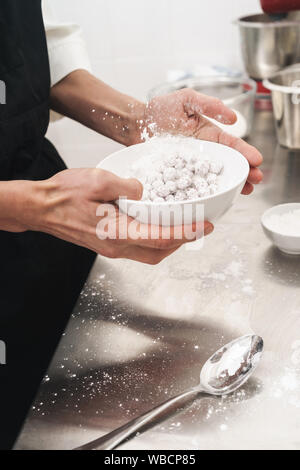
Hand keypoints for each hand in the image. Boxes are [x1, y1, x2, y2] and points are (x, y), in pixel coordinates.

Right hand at [20, 169, 213, 264]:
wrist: (41, 208)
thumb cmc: (64, 196)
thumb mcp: (99, 180)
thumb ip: (127, 186)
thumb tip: (143, 191)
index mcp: (117, 231)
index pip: (161, 237)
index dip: (187, 232)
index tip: (204, 226)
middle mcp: (116, 246)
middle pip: (159, 252)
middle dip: (182, 242)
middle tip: (198, 228)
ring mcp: (111, 249)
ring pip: (149, 254)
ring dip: (169, 243)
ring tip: (182, 228)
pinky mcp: (107, 245)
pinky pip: (137, 248)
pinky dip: (153, 241)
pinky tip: (156, 227)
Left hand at [142, 89, 262, 194]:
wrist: (136, 123)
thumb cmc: (161, 109)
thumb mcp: (187, 99)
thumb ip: (208, 105)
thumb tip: (232, 119)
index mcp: (208, 135)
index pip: (230, 145)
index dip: (244, 152)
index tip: (257, 160)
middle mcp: (203, 153)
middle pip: (227, 165)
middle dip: (243, 172)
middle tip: (256, 180)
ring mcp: (190, 166)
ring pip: (213, 177)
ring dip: (229, 184)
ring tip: (244, 191)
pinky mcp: (177, 175)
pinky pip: (192, 185)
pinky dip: (203, 192)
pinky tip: (214, 198)